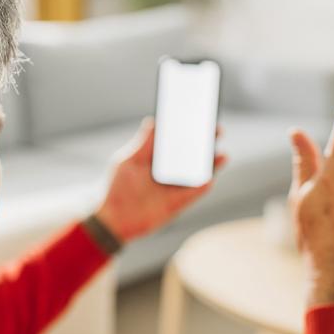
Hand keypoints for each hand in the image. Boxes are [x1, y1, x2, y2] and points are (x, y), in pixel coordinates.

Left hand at [96, 118, 226, 243]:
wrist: (112, 219)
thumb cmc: (116, 188)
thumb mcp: (127, 162)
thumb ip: (143, 144)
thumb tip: (153, 121)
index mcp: (158, 158)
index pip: (178, 140)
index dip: (190, 128)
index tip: (201, 114)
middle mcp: (170, 171)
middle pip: (193, 154)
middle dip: (206, 142)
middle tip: (216, 130)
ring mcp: (175, 187)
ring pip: (199, 173)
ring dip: (212, 164)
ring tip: (221, 154)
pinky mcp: (178, 204)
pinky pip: (195, 193)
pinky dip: (203, 185)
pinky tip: (210, 177)